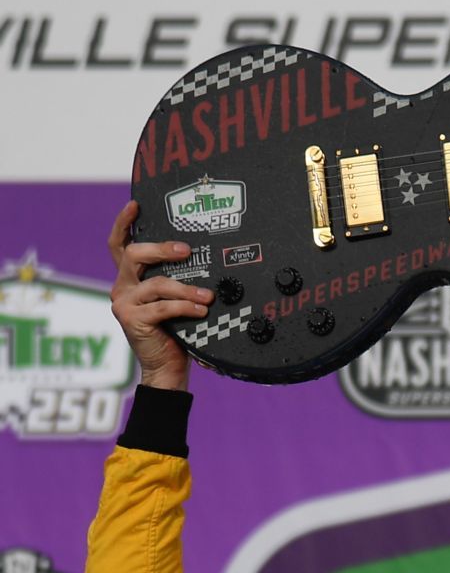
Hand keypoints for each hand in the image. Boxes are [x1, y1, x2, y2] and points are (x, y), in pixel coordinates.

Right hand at [108, 200, 209, 390]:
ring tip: (207, 297)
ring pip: (156, 284)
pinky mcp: (132, 319)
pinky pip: (162, 307)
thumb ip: (177, 281)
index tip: (135, 205)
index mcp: (130, 279)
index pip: (119, 245)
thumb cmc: (176, 332)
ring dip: (186, 289)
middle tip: (186, 249)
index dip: (124, 223)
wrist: (166, 368)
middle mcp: (122, 287)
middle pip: (134, 255)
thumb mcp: (174, 301)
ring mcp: (124, 303)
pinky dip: (185, 308)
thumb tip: (203, 260)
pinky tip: (202, 311)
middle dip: (161, 249)